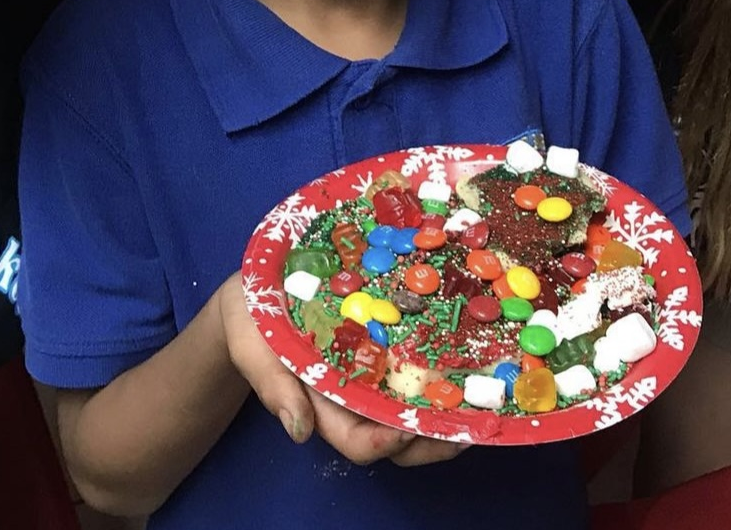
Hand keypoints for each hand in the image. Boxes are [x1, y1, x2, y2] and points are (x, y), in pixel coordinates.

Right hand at [216, 273, 466, 466]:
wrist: (253, 288)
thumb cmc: (249, 322)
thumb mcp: (252, 348)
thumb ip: (273, 387)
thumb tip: (299, 432)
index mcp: (321, 405)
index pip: (359, 442)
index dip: (387, 442)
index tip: (408, 426)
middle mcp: (352, 395)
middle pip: (397, 435)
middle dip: (433, 438)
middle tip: (469, 429)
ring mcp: (369, 370)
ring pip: (411, 404)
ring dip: (444, 408)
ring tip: (480, 400)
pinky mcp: (379, 341)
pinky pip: (410, 363)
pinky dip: (436, 367)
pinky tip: (461, 350)